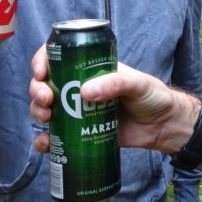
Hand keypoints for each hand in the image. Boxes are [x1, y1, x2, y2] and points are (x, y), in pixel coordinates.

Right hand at [29, 46, 199, 154]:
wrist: (164, 127)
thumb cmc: (153, 97)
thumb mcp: (138, 83)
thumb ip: (116, 83)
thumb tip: (84, 92)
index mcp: (91, 68)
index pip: (60, 57)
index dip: (43, 60)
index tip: (41, 71)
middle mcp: (80, 88)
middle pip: (47, 84)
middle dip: (37, 89)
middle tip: (46, 99)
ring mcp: (78, 111)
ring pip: (47, 108)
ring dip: (38, 112)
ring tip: (47, 119)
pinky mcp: (81, 133)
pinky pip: (56, 137)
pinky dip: (45, 141)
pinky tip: (44, 145)